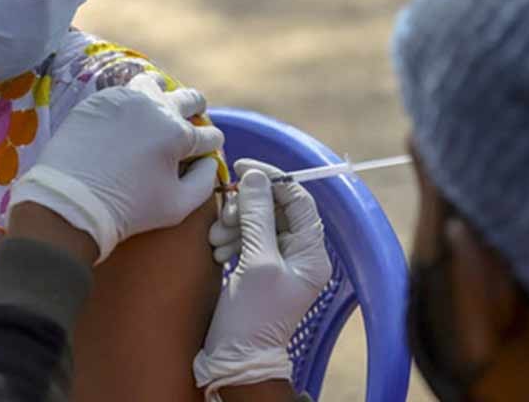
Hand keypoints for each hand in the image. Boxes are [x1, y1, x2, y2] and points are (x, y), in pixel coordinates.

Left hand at [9, 75, 223, 262]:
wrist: (72, 201)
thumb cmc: (129, 209)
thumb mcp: (178, 206)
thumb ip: (204, 181)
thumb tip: (209, 161)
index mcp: (180, 134)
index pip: (210, 134)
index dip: (211, 144)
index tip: (204, 151)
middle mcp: (156, 108)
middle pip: (190, 98)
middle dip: (196, 109)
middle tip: (192, 118)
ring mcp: (125, 99)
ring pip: (154, 83)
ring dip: (163, 93)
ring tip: (159, 105)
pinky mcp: (99, 100)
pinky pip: (123, 92)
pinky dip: (131, 102)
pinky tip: (126, 116)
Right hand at [193, 162, 331, 397]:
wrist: (235, 359)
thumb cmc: (252, 318)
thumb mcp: (256, 262)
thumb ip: (257, 216)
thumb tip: (255, 177)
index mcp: (311, 252)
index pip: (298, 199)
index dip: (272, 179)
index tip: (243, 168)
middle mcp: (300, 254)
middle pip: (275, 208)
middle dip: (247, 207)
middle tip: (225, 216)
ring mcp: (279, 261)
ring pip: (257, 221)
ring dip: (234, 223)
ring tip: (216, 240)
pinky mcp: (258, 267)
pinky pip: (246, 237)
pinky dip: (231, 237)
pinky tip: (217, 250)